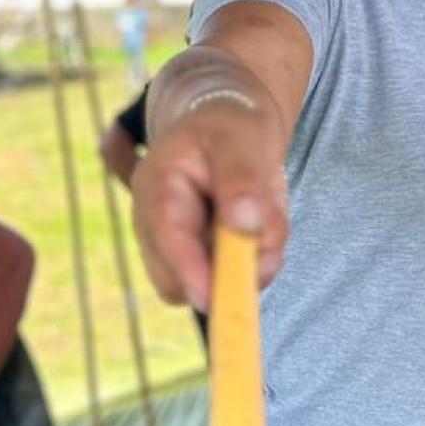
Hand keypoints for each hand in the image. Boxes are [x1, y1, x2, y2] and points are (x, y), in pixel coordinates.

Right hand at [131, 99, 287, 311]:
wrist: (230, 128)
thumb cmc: (232, 129)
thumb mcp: (242, 139)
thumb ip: (243, 179)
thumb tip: (245, 224)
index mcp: (157, 185)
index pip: (166, 236)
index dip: (190, 271)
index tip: (217, 297)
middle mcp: (154, 224)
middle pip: (176, 282)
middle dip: (227, 274)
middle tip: (270, 241)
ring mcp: (173, 247)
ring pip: (207, 289)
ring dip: (248, 266)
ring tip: (266, 217)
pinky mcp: (198, 262)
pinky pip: (229, 282)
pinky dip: (255, 264)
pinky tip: (260, 230)